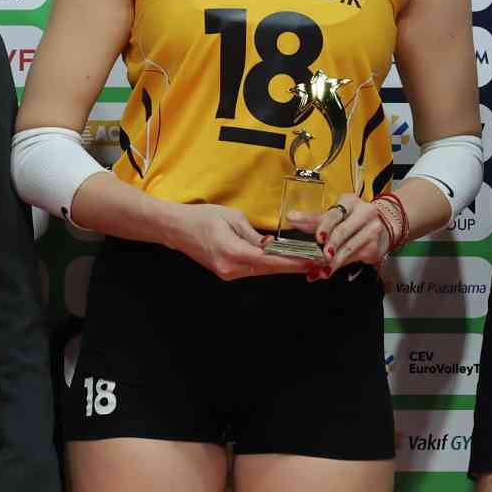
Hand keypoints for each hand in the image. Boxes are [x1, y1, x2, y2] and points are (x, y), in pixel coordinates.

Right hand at [162, 201, 321, 279]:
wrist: (176, 229)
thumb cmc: (201, 218)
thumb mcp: (233, 218)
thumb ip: (255, 235)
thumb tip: (271, 246)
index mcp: (232, 252)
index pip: (270, 260)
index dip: (293, 262)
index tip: (310, 261)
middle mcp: (230, 268)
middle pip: (268, 269)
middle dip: (292, 266)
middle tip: (315, 262)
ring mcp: (227, 273)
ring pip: (261, 271)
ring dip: (281, 266)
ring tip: (303, 260)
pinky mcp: (226, 272)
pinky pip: (252, 269)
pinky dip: (267, 265)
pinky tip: (281, 260)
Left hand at [310, 195, 401, 277]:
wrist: (382, 226)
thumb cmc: (352, 220)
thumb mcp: (335, 216)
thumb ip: (313, 220)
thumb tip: (291, 217)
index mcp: (350, 202)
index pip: (335, 214)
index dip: (325, 226)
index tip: (318, 237)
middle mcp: (364, 213)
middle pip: (343, 231)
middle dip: (330, 246)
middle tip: (321, 257)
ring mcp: (372, 230)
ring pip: (348, 248)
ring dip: (333, 262)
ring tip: (320, 271)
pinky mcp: (374, 247)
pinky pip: (353, 259)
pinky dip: (338, 267)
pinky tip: (327, 271)